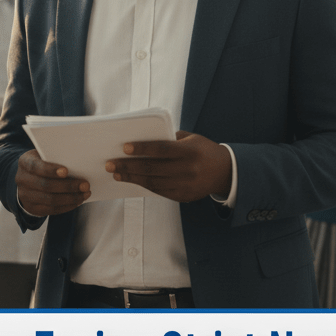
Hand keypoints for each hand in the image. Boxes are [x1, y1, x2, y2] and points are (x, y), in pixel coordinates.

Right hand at [16, 150, 89, 216]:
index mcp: (25, 162)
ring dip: (71, 198)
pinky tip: (77, 201)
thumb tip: (77, 162)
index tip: (66, 171)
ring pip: (50, 200)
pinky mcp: (33, 208)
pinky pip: (52, 210)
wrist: (27, 179)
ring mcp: (25, 196)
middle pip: (45, 186)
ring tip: (84, 194)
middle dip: (68, 186)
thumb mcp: (43, 156)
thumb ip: (55, 157)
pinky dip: (67, 206)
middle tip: (85, 185)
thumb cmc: (42, 164)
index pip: (36, 167)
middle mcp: (22, 179)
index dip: (51, 170)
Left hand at [106, 131, 231, 202]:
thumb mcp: (191, 139)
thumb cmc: (203, 150)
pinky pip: (159, 191)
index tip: (124, 148)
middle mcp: (187, 169)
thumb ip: (170, 139)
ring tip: (116, 174)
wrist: (225, 172)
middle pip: (152, 168)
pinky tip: (132, 180)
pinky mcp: (183, 196)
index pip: (161, 150)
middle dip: (128, 166)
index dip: (142, 149)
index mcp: (189, 152)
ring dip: (132, 178)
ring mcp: (185, 185)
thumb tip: (143, 138)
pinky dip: (144, 185)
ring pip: (152, 182)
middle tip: (110, 164)